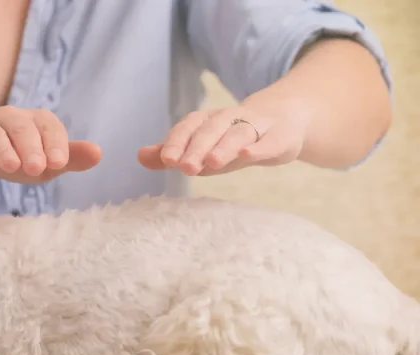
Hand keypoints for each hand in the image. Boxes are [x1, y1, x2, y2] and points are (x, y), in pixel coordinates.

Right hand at [0, 106, 101, 183]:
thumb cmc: (12, 155)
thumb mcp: (43, 161)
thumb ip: (69, 158)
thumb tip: (98, 153)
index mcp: (33, 121)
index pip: (48, 124)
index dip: (55, 142)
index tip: (60, 163)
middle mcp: (8, 118)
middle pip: (21, 126)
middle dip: (31, 146)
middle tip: (39, 168)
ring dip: (4, 149)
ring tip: (13, 167)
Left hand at [138, 100, 309, 175]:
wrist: (283, 120)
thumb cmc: (232, 141)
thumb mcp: (201, 149)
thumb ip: (171, 154)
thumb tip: (140, 156)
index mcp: (208, 120)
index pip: (190, 126)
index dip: (178, 141)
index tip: (167, 159)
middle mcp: (231, 119)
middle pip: (212, 129)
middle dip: (197, 148)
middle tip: (185, 167)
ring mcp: (257, 126)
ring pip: (238, 134)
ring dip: (224, 147)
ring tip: (211, 163)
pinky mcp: (281, 138)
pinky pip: (269, 141)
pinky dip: (258, 148)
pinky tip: (247, 154)